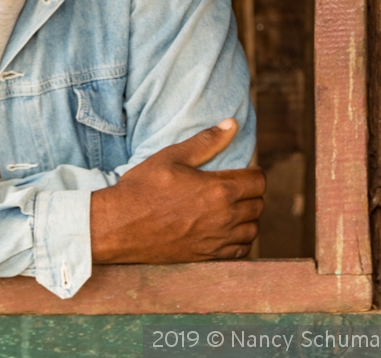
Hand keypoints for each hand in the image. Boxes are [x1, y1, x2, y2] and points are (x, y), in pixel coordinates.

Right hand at [90, 118, 264, 263]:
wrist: (122, 225)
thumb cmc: (144, 187)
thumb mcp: (172, 157)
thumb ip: (206, 141)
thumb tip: (231, 124)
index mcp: (218, 190)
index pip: (258, 181)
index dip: (255, 172)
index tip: (246, 169)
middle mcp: (224, 218)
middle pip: (258, 205)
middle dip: (252, 192)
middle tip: (236, 185)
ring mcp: (217, 240)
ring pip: (252, 229)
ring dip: (248, 216)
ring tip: (232, 206)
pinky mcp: (208, 256)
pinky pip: (240, 250)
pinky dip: (239, 239)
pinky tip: (226, 229)